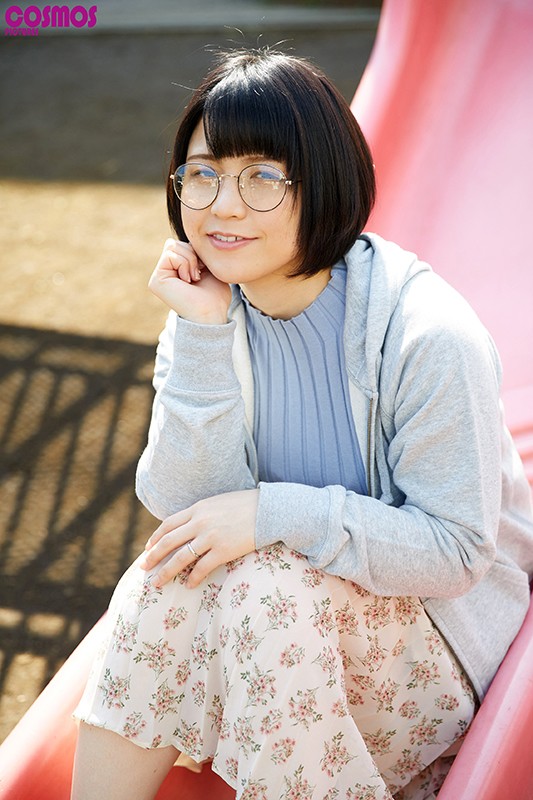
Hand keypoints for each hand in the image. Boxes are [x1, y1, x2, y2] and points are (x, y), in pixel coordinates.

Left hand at [138, 489, 258, 588]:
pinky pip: (202, 568)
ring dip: (166, 572)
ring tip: (157, 583)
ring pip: (180, 558)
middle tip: (144, 568)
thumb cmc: (246, 505)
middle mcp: (200, 522)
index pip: (168, 524)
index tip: (148, 548)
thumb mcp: (218, 503)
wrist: (269, 510)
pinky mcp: (223, 550)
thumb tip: (190, 524)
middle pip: (169, 542)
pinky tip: (188, 585)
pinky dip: (193, 578)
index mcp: (198, 508)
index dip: (155, 538)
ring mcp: (211, 537)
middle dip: (153, 557)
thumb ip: (202, 513)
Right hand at [148, 238, 230, 323]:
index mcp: (176, 271)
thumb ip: (196, 253)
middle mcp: (165, 273)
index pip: (182, 244)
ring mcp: (159, 276)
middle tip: (198, 275)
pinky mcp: (156, 280)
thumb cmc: (215, 295)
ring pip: (172, 245)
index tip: (204, 270)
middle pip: (175, 242)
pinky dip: (184, 264)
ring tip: (194, 279)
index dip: (196, 252)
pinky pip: (170, 254)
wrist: (212, 312)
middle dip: (192, 254)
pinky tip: (187, 281)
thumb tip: (190, 239)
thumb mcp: (208, 267)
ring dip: (190, 260)